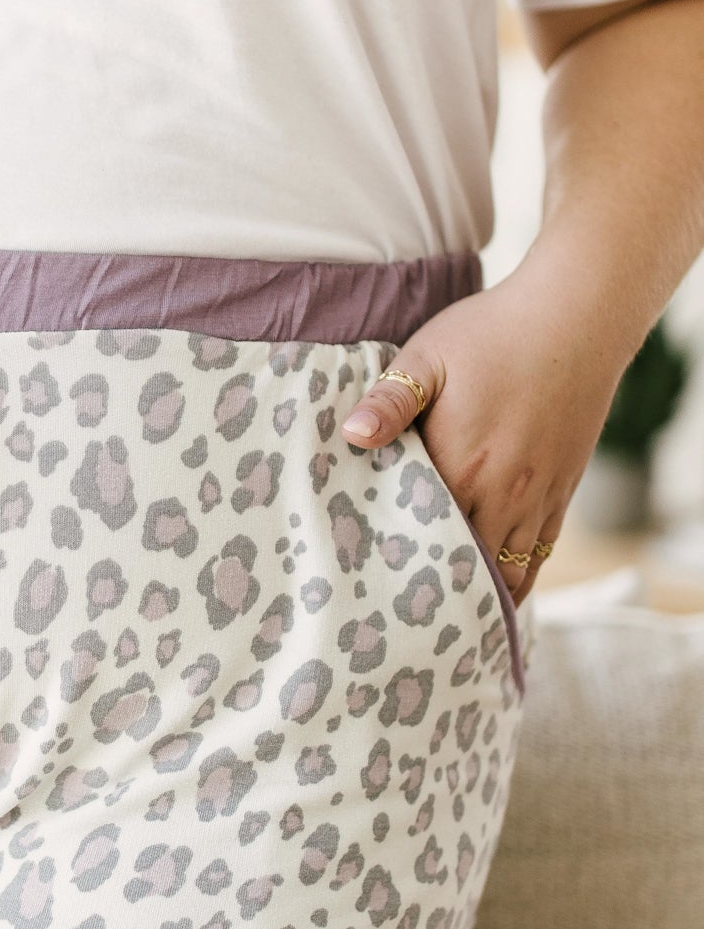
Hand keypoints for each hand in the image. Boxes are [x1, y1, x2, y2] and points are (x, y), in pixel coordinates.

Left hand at [338, 269, 628, 606]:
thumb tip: (351, 435)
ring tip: (445, 611)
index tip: (370, 579)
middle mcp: (503, 493)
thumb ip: (390, 400)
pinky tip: (497, 589)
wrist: (577, 317)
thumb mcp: (429, 356)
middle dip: (434, 588)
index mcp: (461, 465)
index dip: (396, 560)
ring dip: (479, 590)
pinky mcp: (564, 489)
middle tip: (399, 610)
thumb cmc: (494, 332)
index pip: (421, 535)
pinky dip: (519, 578)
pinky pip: (541, 553)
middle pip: (465, 565)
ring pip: (509, 571)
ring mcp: (538, 496)